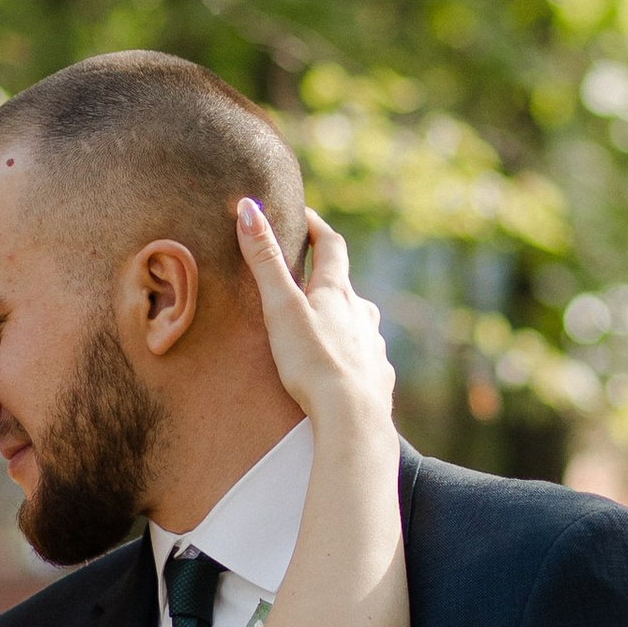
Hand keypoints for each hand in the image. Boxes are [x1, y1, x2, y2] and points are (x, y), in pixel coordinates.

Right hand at [237, 202, 391, 440]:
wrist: (353, 417)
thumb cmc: (313, 361)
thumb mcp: (281, 308)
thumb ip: (265, 261)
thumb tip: (249, 209)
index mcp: (337, 292)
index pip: (330, 245)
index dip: (315, 226)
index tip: (302, 215)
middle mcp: (362, 313)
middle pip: (344, 285)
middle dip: (325, 277)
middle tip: (304, 275)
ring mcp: (373, 344)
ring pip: (357, 322)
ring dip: (340, 317)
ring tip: (320, 326)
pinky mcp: (378, 376)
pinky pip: (365, 357)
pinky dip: (352, 353)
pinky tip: (343, 366)